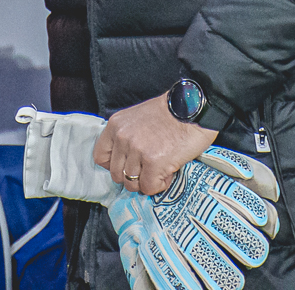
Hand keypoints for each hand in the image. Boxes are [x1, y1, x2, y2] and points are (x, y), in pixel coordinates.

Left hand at [94, 93, 217, 195]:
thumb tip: (127, 163)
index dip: (115, 165)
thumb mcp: (138, 118)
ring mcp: (137, 151)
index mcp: (116, 125)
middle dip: (133, 176)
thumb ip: (127, 137)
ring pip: (132, 184)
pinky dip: (160, 184)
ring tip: (162, 168)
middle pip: (116, 174)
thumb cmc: (170, 112)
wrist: (193, 107)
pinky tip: (169, 171)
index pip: (100, 157)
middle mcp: (123, 138)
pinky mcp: (154, 163)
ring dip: (148, 180)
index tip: (128, 165)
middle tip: (149, 169)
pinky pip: (150, 187)